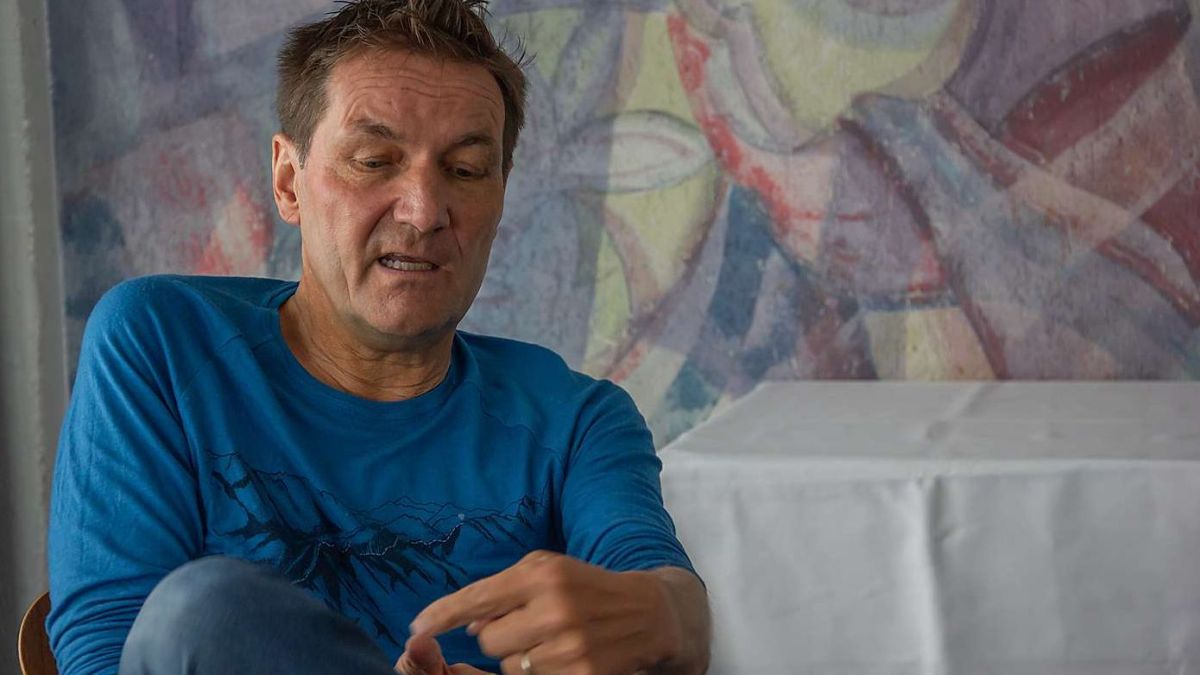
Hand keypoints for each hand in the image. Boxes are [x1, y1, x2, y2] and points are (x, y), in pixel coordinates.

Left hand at [408, 551, 683, 674]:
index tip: (416, 627)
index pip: (477, 597)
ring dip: (520, 659)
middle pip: (487, 640)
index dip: (441, 615)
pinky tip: (563, 657)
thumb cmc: (588, 588)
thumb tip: (468, 622)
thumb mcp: (549, 572)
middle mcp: (554, 608)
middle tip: (529, 626)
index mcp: (542, 574)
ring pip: (507, 666)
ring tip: (551, 642)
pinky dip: (541, 673)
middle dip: (499, 637)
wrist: (648, 613)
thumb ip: (504, 591)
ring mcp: (568, 645)